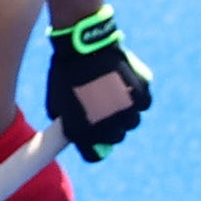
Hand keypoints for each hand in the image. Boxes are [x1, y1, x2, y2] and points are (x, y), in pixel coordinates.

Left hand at [44, 6, 150, 158]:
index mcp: (85, 132)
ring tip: (114, 94)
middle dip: (110, 127)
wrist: (82, 45)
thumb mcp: (56, 101)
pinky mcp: (141, 92)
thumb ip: (67, 121)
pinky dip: (137, 97)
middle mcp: (109, 126)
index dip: (92, 146)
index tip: (91, 137)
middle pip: (116, 138)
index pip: (94, 155)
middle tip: (103, 110)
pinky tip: (127, 85)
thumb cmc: (65, 72)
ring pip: (132, 121)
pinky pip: (143, 103)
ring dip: (125, 112)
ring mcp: (127, 110)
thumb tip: (73, 131)